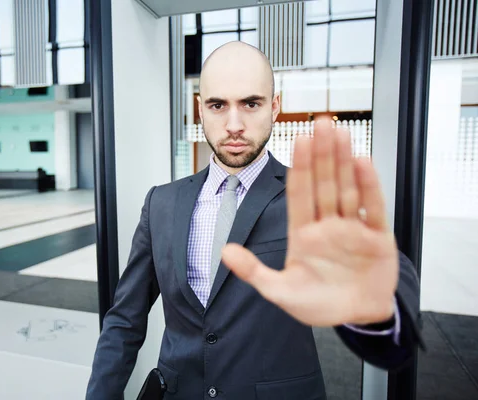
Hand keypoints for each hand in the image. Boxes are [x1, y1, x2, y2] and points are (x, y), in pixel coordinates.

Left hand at [222, 117, 397, 326]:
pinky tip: (362, 162)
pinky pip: (372, 207)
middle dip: (322, 154)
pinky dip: (369, 186)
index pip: (300, 193)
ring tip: (340, 133)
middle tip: (321, 122)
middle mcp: (327, 225)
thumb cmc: (318, 304)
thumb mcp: (280, 291)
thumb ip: (253, 272)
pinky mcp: (376, 237)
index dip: (300, 168)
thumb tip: (224, 252)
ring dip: (344, 161)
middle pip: (324, 183)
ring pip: (347, 188)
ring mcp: (352, 229)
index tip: (297, 141)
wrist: (356, 319)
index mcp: (303, 234)